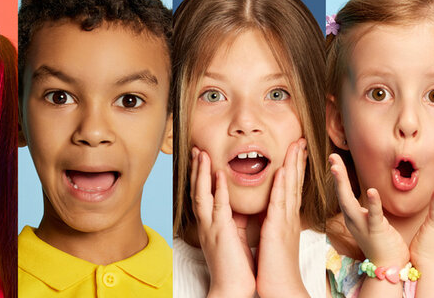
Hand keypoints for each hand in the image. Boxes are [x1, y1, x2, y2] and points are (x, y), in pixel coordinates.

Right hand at [191, 148, 254, 297]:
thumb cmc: (234, 268)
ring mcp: (212, 228)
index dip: (201, 178)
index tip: (202, 160)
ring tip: (201, 154)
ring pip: (202, 194)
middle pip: (197, 191)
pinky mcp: (221, 233)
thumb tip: (237, 210)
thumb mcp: (232, 240)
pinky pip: (218, 206)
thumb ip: (232, 223)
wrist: (231, 289)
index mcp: (210, 226)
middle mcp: (206, 225)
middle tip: (196, 149)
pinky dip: (218, 189)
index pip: (202, 197)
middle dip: (197, 170)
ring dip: (202, 173)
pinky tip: (218, 174)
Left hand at [256, 139, 308, 297]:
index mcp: (286, 219)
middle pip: (294, 182)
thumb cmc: (275, 268)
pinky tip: (282, 171)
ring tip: (296, 145)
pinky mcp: (276, 230)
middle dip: (298, 160)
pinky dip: (280, 186)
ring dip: (293, 165)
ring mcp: (284, 222)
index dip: (294, 168)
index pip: (291, 188)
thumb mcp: (273, 240)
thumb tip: (269, 213)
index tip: (296, 151)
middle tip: (301, 140)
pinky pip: (278, 204)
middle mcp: (289, 217)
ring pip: (289, 187)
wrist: (281, 289)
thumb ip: (273, 223)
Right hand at [329, 153, 408, 265]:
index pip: (343, 192)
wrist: (390, 267)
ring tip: (336, 167)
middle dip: (336, 175)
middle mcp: (353, 220)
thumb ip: (368, 208)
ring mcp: (362, 226)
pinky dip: (372, 203)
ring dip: (342, 185)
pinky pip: (373, 216)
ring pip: (348, 203)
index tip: (334, 158)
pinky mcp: (376, 232)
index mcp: (353, 217)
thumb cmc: (383, 243)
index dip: (338, 176)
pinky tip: (372, 190)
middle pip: (341, 194)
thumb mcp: (372, 222)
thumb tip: (370, 194)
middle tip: (332, 157)